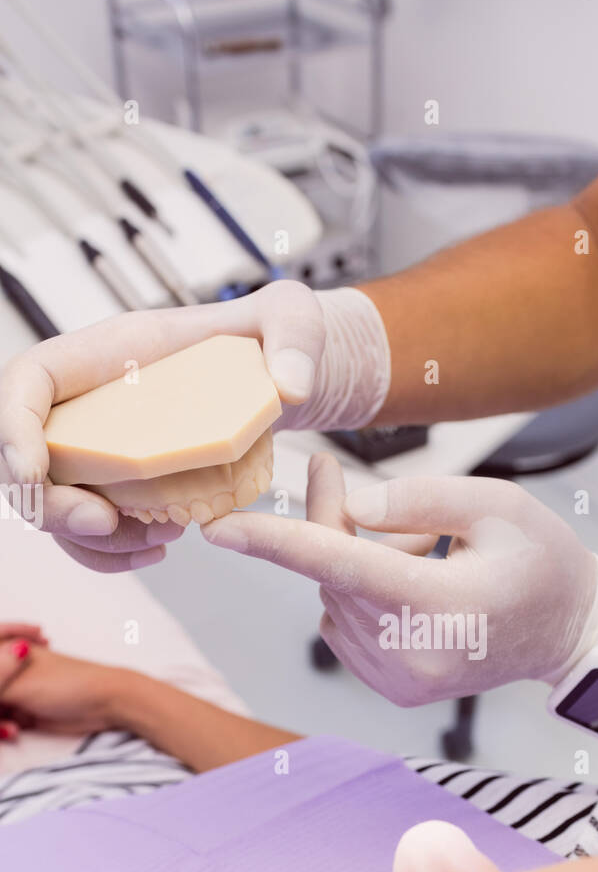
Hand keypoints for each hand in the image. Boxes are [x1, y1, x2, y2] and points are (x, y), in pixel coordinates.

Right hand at [0, 281, 329, 572]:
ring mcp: (105, 446)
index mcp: (111, 352)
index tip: (35, 471)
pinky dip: (114, 552)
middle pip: (32, 455)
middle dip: (51, 502)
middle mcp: (94, 401)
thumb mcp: (293, 319)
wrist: (286, 376)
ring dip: (92, 539)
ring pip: (59, 502)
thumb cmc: (277, 338)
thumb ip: (295, 337)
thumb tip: (291, 387)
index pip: (31, 379)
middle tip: (106, 524)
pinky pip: (95, 527)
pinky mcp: (127, 484)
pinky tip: (160, 550)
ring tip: (163, 540)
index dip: (14, 424)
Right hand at [0, 645, 125, 736]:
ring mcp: (15, 690)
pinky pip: (1, 721)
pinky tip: (14, 732)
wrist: (105, 704)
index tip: (4, 700)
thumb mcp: (15, 685)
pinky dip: (2, 728)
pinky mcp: (23, 712)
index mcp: (5, 650)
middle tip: (4, 714)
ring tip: (9, 728)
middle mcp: (7, 667)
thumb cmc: (64, 684)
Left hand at [203, 454, 597, 705]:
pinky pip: (343, 624)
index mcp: (441, 607)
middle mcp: (412, 655)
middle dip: (330, 521)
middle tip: (330, 470)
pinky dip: (362, 595)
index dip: (276, 543)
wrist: (571, 632)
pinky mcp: (393, 686)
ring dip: (356, 561)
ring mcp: (400, 678)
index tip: (219, 530)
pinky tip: (413, 585)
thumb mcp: (496, 504)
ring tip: (423, 551)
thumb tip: (351, 506)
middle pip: (332, 574)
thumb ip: (419, 497)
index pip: (341, 566)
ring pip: (333, 597)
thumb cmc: (543, 560)